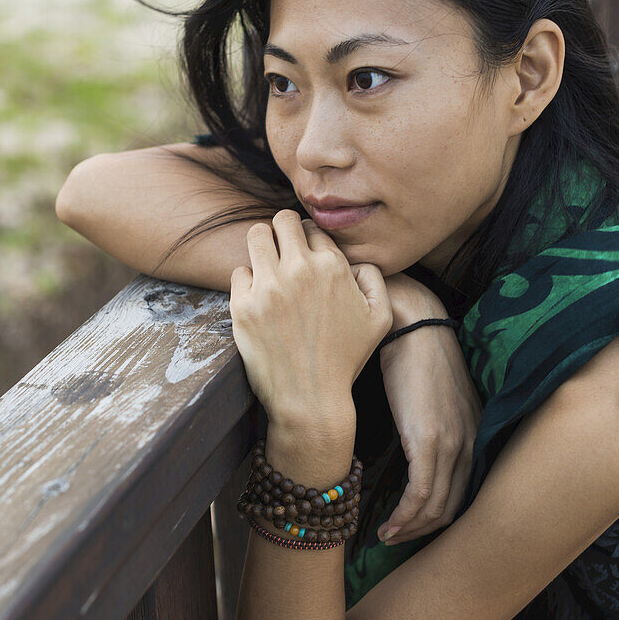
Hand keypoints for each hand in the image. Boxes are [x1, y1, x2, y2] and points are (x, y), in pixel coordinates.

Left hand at [228, 210, 392, 430]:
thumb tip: (356, 261)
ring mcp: (269, 286)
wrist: (310, 399)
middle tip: (281, 249)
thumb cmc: (345, 360)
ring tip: (264, 264)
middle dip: (282, 230)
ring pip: (255, 235)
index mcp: (333, 267)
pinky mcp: (243, 305)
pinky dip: (246, 281)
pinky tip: (256, 297)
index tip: (304, 254)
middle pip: (281, 220)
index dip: (308, 239)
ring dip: (260, 245)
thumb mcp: (380, 318)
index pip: (312, 228)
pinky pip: (238, 272)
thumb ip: (374, 278)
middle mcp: (300, 270)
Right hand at [376, 274, 480, 544]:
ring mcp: (452, 441)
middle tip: (396, 537)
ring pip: (436, 506)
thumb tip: (416, 441)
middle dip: (424, 530)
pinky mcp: (428, 438)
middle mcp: (469, 441)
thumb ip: (433, 420)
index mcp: (473, 431)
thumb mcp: (434, 392)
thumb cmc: (415, 351)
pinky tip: (387, 526)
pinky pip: (420, 494)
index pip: (464, 491)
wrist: (412, 322)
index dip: (439, 516)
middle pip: (452, 506)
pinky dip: (405, 517)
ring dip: (410, 528)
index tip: (414, 525)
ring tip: (387, 535)